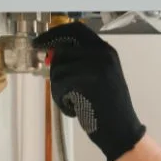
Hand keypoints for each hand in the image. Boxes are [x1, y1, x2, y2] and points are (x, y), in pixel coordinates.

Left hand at [32, 21, 145, 160]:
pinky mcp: (88, 81)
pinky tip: (75, 109)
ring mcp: (97, 66)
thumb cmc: (108, 109)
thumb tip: (51, 52)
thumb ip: (80, 62)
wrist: (122, 131)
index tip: (38, 42)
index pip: (76, 29)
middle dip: (54, 69)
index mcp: (106, 51)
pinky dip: (61, 101)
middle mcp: (103, 54)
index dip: (54, 34)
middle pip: (62, 50)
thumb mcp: (100, 77)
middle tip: (58, 86)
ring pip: (58, 70)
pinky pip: (60, 86)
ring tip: (73, 103)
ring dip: (58, 90)